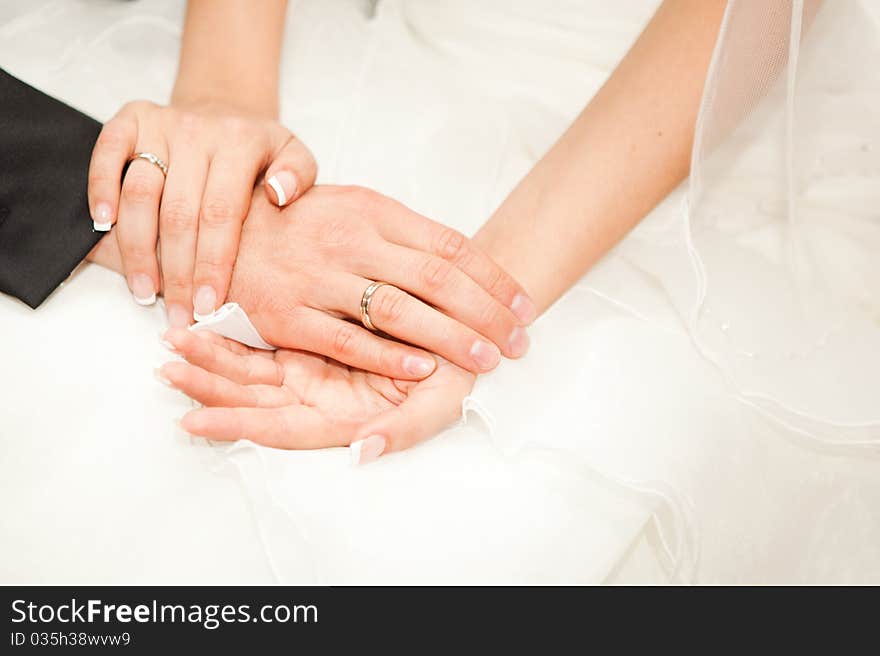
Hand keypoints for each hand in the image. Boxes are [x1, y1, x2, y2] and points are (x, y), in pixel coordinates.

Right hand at [87, 100, 316, 325]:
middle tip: (177, 315)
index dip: (212, 264)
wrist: (226, 106)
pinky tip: (103, 229)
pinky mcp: (131, 119)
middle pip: (179, 213)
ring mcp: (161, 124)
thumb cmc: (262, 149)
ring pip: (140, 193)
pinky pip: (107, 154)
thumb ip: (298, 176)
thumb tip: (278, 194)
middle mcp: (197, 132)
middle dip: (177, 273)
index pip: (222, 214)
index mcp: (240, 144)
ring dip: (136, 248)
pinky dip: (100, 190)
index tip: (208, 306)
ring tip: (144, 291)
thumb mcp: (295, 154)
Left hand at [158, 328, 475, 462]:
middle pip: (253, 398)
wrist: (465, 329)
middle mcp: (321, 396)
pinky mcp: (316, 336)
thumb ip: (402, 431)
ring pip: (254, 367)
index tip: (192, 421)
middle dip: (209, 386)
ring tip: (173, 343)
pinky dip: (237, 334)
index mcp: (342, 419)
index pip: (277, 428)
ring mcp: (315, 366)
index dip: (237, 427)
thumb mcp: (440, 406)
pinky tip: (210, 320)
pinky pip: (268, 340)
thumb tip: (363, 454)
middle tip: (166, 368)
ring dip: (214, 359)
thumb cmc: (455, 374)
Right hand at [226, 185, 534, 377]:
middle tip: (521, 341)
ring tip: (488, 360)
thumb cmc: (294, 223)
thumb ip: (399, 231)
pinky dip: (389, 357)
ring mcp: (318, 279)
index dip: (493, 277)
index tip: (525, 304)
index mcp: (371, 209)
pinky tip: (424, 370)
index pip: (449, 245)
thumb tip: (460, 262)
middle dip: (487, 313)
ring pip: (400, 311)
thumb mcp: (348, 205)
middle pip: (437, 280)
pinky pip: (347, 341)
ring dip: (451, 338)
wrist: (214, 233)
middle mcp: (350, 241)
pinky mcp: (288, 316)